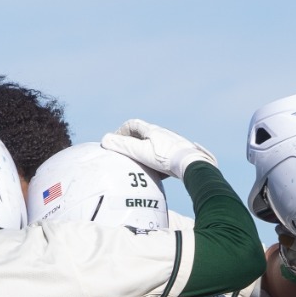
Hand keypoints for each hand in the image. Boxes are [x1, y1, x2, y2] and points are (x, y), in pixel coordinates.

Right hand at [101, 120, 216, 180]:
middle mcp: (163, 133)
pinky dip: (157, 161)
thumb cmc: (165, 158)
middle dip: (132, 142)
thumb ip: (123, 146)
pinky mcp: (180, 152)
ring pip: (154, 144)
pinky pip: (164, 154)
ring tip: (141, 164)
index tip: (116, 143)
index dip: (121, 131)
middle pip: (144, 134)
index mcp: (152, 130)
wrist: (192, 164)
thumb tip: (104, 140)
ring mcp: (172, 142)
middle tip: (126, 154)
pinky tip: (158, 172)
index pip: (132, 124)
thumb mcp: (140, 152)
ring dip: (145, 152)